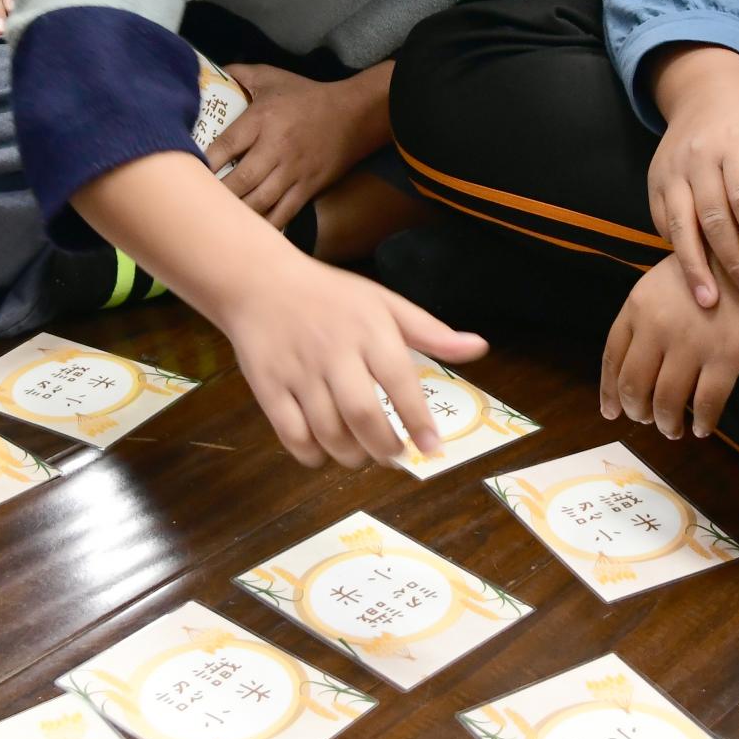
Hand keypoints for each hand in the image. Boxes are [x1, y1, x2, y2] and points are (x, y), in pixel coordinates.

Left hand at [209, 62, 385, 232]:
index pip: (226, 145)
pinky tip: (247, 231)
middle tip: (196, 203)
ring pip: (260, 202)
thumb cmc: (307, 97)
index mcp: (263, 118)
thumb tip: (211, 72)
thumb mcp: (273, 77)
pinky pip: (283, 214)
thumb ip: (241, 74)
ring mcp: (293, 172)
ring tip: (216, 220)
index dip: (204, 162)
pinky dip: (264, 226)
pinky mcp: (308, 188)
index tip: (185, 171)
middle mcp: (276, 147)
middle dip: (216, 195)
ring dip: (236, 213)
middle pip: (240, 180)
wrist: (355, 115)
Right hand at [216, 250, 488, 466]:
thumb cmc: (331, 296)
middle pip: (363, 416)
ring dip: (352, 456)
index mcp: (368, 329)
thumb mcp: (384, 303)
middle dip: (386, 448)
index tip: (433, 449)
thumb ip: (430, 331)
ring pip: (329, 433)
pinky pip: (293, 437)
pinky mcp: (267, 388)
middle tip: (396, 455)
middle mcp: (334, 352)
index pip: (400, 382)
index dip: (419, 422)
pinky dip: (312, 455)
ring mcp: (298, 372)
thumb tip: (479, 347)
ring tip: (364, 454)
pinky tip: (325, 450)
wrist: (259, 282)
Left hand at [602, 219, 738, 437]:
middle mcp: (658, 325)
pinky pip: (707, 404)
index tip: (612, 412)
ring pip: (666, 402)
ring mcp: (692, 342)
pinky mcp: (727, 356)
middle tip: (647, 420)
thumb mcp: (665, 281)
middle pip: (633, 385)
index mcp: (639, 305)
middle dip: (637, 411)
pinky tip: (703, 428)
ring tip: (672, 429)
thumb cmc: (713, 268)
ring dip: (666, 423)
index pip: (612, 357)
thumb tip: (633, 363)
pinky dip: (704, 423)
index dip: (609, 392)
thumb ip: (646, 316)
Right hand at [646, 45, 738, 308]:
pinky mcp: (655, 182)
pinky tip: (693, 275)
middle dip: (734, 263)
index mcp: (735, 145)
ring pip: (680, 226)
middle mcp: (698, 158)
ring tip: (709, 303)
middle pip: (713, 219)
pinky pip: (663, 222)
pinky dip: (677, 250)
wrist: (705, 92)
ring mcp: (671, 171)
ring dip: (695, 268)